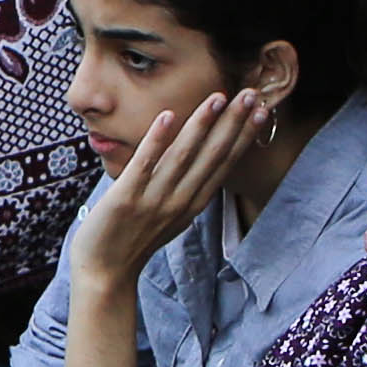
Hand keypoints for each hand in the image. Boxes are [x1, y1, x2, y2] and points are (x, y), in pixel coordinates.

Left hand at [75, 88, 270, 282]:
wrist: (104, 273)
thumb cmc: (135, 239)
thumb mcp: (171, 214)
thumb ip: (187, 189)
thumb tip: (200, 161)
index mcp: (193, 203)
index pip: (224, 163)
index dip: (243, 136)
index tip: (262, 110)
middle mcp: (180, 201)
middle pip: (212, 156)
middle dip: (233, 124)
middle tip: (251, 94)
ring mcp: (154, 200)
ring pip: (183, 156)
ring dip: (201, 125)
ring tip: (217, 98)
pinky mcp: (125, 199)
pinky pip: (144, 165)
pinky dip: (157, 141)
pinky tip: (168, 116)